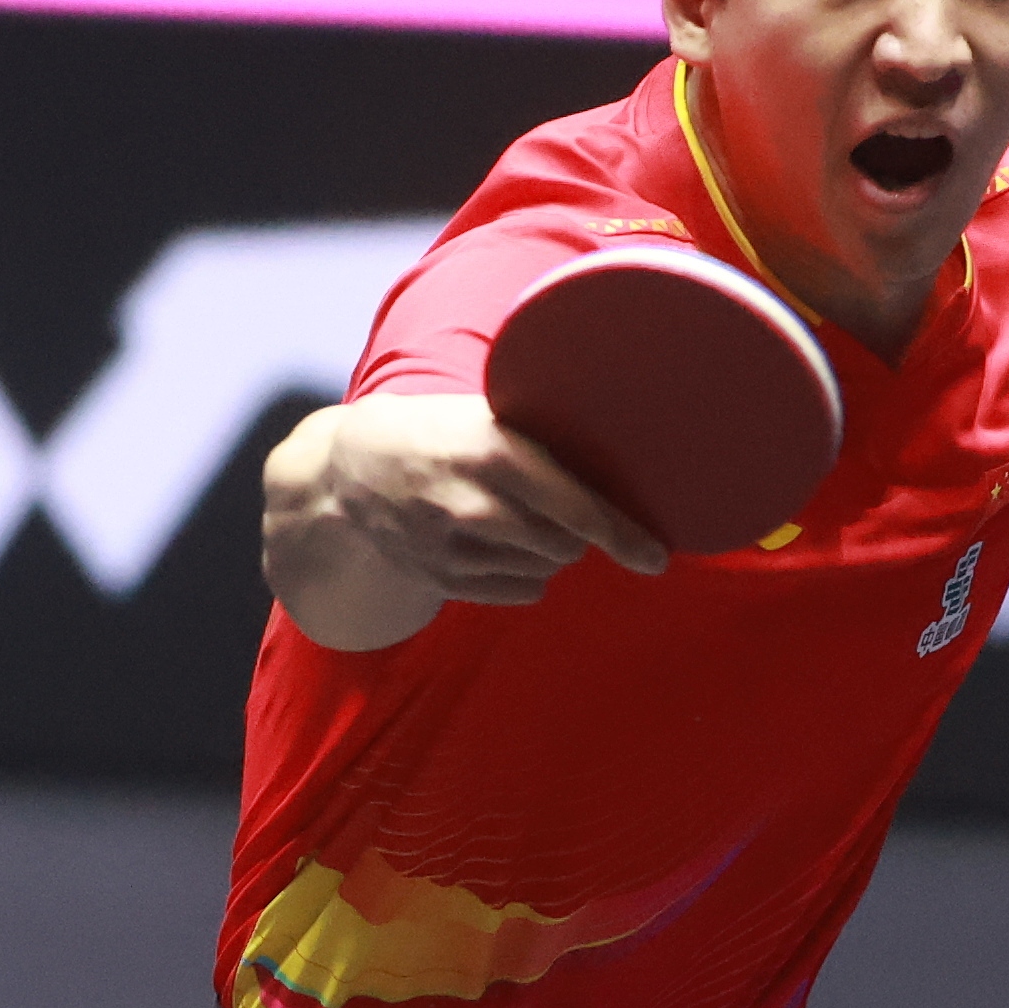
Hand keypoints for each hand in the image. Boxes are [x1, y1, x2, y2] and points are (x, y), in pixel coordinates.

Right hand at [264, 394, 666, 647]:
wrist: (353, 466)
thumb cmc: (442, 430)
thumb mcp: (491, 414)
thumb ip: (548, 440)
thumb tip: (630, 462)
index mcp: (496, 454)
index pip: (577, 508)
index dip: (622, 535)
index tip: (655, 557)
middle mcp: (475, 507)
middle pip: (567, 547)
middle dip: (576, 533)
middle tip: (558, 508)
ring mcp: (455, 549)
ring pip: (545, 571)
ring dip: (549, 552)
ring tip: (519, 519)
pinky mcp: (443, 579)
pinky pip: (521, 592)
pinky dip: (526, 574)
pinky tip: (501, 543)